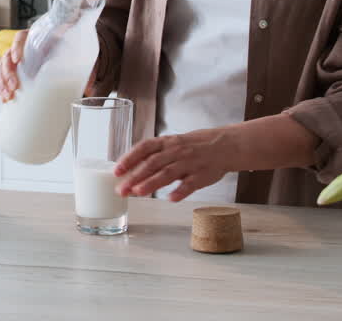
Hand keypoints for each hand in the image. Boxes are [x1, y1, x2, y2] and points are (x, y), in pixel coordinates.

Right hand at [0, 29, 97, 102]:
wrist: (71, 53)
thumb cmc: (71, 51)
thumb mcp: (76, 54)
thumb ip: (81, 64)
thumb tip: (89, 85)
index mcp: (37, 38)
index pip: (21, 37)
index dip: (16, 47)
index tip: (17, 60)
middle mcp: (26, 47)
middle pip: (8, 55)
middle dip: (7, 72)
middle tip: (14, 86)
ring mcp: (20, 59)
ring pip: (3, 67)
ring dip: (2, 82)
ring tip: (7, 96)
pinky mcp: (19, 71)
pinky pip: (4, 77)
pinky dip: (2, 87)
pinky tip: (3, 97)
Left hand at [114, 130, 229, 201]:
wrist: (224, 145)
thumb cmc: (192, 146)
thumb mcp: (172, 144)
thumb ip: (154, 156)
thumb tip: (130, 171)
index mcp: (166, 142)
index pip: (144, 148)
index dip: (129, 158)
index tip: (117, 170)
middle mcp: (176, 151)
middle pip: (152, 163)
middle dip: (135, 176)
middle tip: (121, 189)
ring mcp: (189, 163)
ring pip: (168, 173)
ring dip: (152, 183)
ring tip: (138, 192)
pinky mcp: (202, 175)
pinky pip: (190, 184)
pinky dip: (180, 191)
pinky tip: (170, 199)